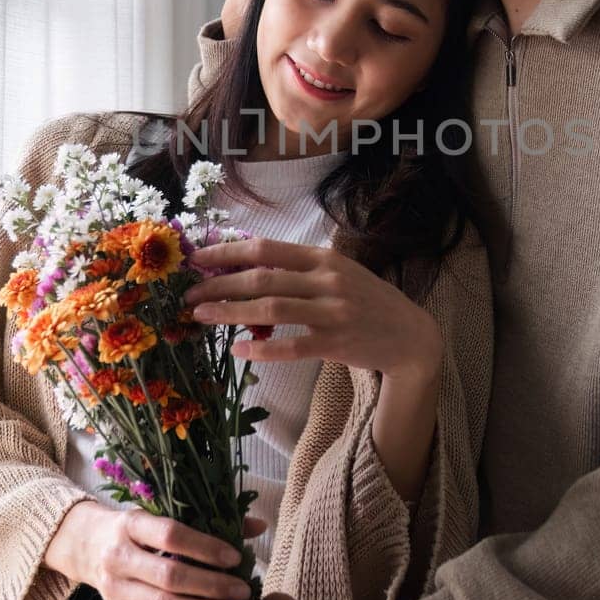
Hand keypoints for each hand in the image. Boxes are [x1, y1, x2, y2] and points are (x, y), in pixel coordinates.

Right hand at [44, 500, 265, 599]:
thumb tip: (259, 526)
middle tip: (242, 594)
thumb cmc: (140, 530)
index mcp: (133, 524)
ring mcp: (114, 588)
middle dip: (210, 586)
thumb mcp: (163, 516)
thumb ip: (209, 521)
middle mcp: (119, 556)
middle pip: (169, 575)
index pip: (171, 534)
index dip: (205, 547)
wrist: (89, 544)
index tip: (235, 559)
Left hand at [183, 236, 443, 374]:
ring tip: (201, 315)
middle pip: (262, 277)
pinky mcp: (337, 342)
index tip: (198, 257)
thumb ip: (300, 268)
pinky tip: (239, 351)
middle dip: (219, 283)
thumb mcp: (338, 273)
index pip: (266, 248)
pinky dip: (262, 348)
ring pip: (271, 309)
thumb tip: (247, 263)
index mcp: (323, 257)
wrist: (410, 336)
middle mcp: (327, 280)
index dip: (227, 251)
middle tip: (189, 293)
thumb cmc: (367, 301)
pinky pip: (292, 346)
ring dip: (230, 312)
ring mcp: (333, 312)